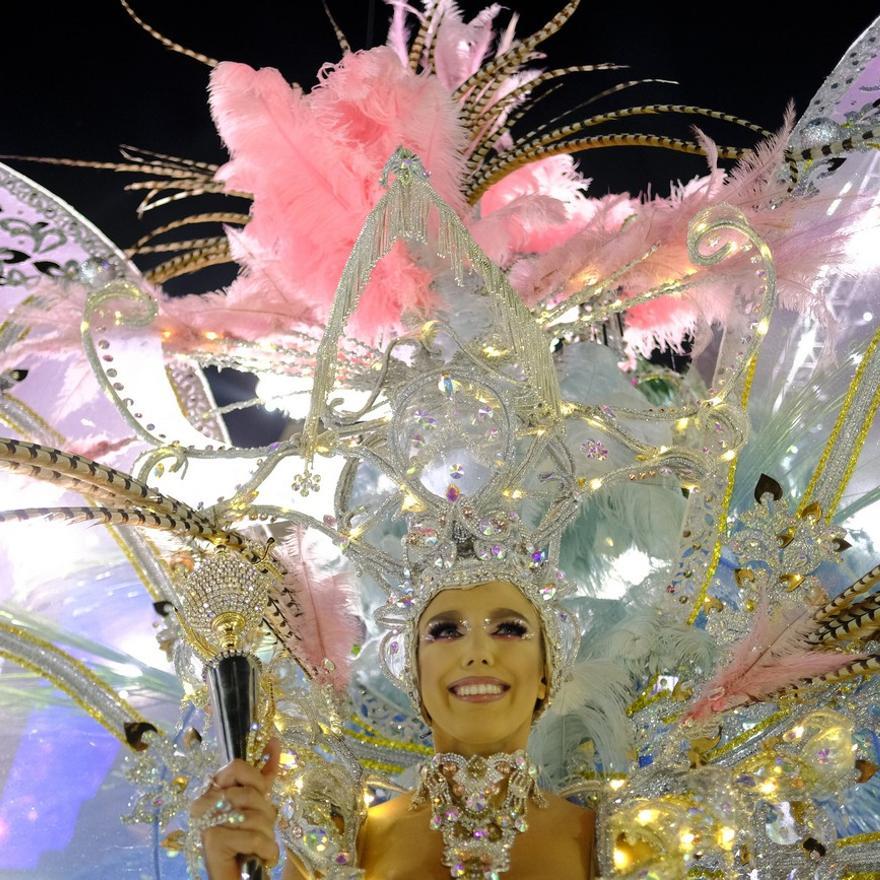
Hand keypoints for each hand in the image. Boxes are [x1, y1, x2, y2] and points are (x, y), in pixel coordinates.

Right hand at [191, 738, 281, 879]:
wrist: (235, 877)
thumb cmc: (246, 838)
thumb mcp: (256, 803)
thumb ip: (264, 774)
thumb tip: (275, 741)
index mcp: (210, 789)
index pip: (236, 766)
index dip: (256, 781)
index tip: (262, 796)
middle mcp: (201, 803)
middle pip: (250, 793)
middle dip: (266, 815)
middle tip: (260, 831)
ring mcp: (205, 822)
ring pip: (255, 815)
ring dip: (268, 835)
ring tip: (259, 846)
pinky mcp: (212, 842)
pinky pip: (254, 837)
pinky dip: (267, 850)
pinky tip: (260, 857)